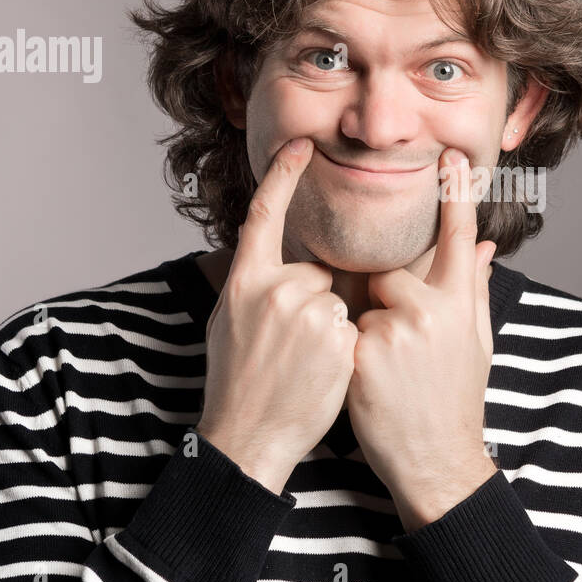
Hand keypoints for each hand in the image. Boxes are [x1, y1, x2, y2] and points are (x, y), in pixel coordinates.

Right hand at [196, 137, 357, 493]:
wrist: (248, 437)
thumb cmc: (237, 383)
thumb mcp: (228, 323)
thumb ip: (253, 285)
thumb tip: (265, 256)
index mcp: (244, 281)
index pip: (264, 215)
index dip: (283, 176)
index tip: (300, 144)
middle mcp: (274, 290)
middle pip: (315, 272)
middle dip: (313, 301)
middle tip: (290, 347)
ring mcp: (307, 313)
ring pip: (337, 300)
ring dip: (330, 326)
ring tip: (303, 364)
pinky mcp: (338, 337)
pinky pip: (353, 325)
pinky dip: (345, 346)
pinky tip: (321, 373)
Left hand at [347, 148, 498, 530]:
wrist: (436, 460)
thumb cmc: (456, 401)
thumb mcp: (477, 345)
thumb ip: (477, 291)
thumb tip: (485, 248)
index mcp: (463, 303)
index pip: (459, 235)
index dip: (456, 193)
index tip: (451, 155)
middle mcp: (434, 310)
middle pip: (394, 273)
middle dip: (390, 301)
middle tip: (407, 351)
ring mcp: (399, 330)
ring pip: (368, 303)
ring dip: (371, 328)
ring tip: (392, 372)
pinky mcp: (365, 352)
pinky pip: (348, 329)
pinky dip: (354, 351)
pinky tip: (373, 383)